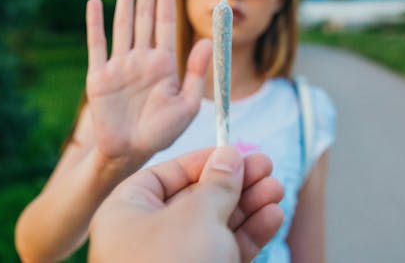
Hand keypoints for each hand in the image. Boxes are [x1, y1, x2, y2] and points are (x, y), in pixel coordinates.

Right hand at [84, 0, 212, 164]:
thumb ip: (196, 73)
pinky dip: (95, 24)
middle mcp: (142, 58)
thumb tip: (204, 40)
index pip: (166, 21)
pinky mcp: (99, 77)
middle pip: (145, 14)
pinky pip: (97, 45)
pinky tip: (96, 2)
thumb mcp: (187, 105)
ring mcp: (120, 65)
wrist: (130, 153)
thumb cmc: (162, 133)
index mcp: (164, 63)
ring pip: (123, 23)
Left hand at [89, 147, 284, 262]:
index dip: (203, 160)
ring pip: (217, 227)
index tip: (237, 152)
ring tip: (277, 189)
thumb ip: (217, 184)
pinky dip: (250, 235)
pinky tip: (273, 217)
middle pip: (197, 199)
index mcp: (127, 212)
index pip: (166, 175)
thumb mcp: (195, 215)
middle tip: (267, 166)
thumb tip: (230, 157)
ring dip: (249, 207)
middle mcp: (148, 237)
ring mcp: (174, 262)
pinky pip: (226, 252)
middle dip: (235, 183)